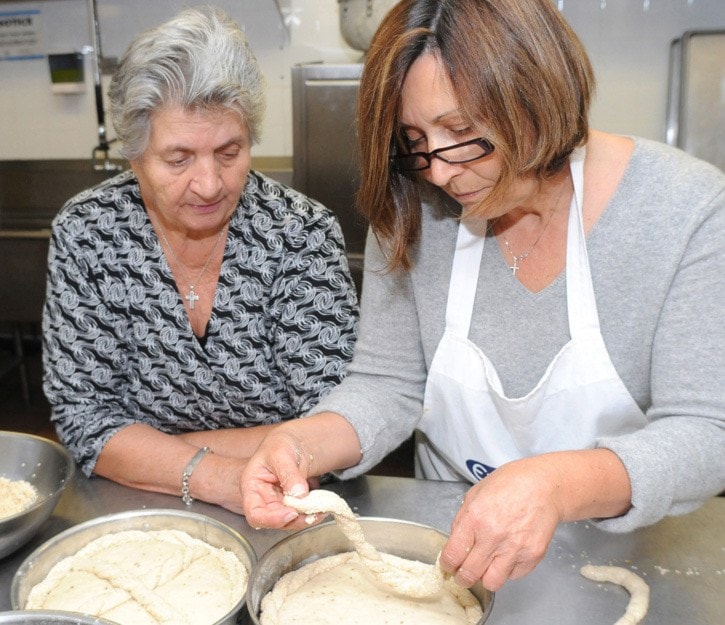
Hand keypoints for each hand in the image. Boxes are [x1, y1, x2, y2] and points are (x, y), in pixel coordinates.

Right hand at [240, 430, 318, 529]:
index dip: (272, 519)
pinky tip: (321, 507)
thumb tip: (299, 494)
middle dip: (294, 520)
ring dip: (305, 519)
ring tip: (321, 510)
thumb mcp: (281, 453)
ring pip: (288, 521)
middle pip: (274, 521)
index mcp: (251, 488)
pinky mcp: (290, 505)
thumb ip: (288, 473)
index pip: (255, 513)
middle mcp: (262, 500)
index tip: (292, 513)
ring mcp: (276, 504)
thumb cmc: (279, 445)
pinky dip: (311, 514)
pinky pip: (299, 515)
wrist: (292, 444)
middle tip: (313, 513)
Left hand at [439, 457, 564, 590]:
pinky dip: (507, 570)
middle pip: (469, 574)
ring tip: (486, 566)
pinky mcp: (533, 555)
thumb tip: (455, 543)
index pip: (452, 555)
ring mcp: (515, 548)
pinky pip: (513, 576)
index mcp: (475, 518)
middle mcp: (494, 536)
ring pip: (491, 583)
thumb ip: (462, 520)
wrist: (544, 485)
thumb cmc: (510, 484)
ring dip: (485, 577)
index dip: (447, 564)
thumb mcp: (475, 493)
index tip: (448, 565)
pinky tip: (507, 555)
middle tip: (463, 572)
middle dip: (462, 576)